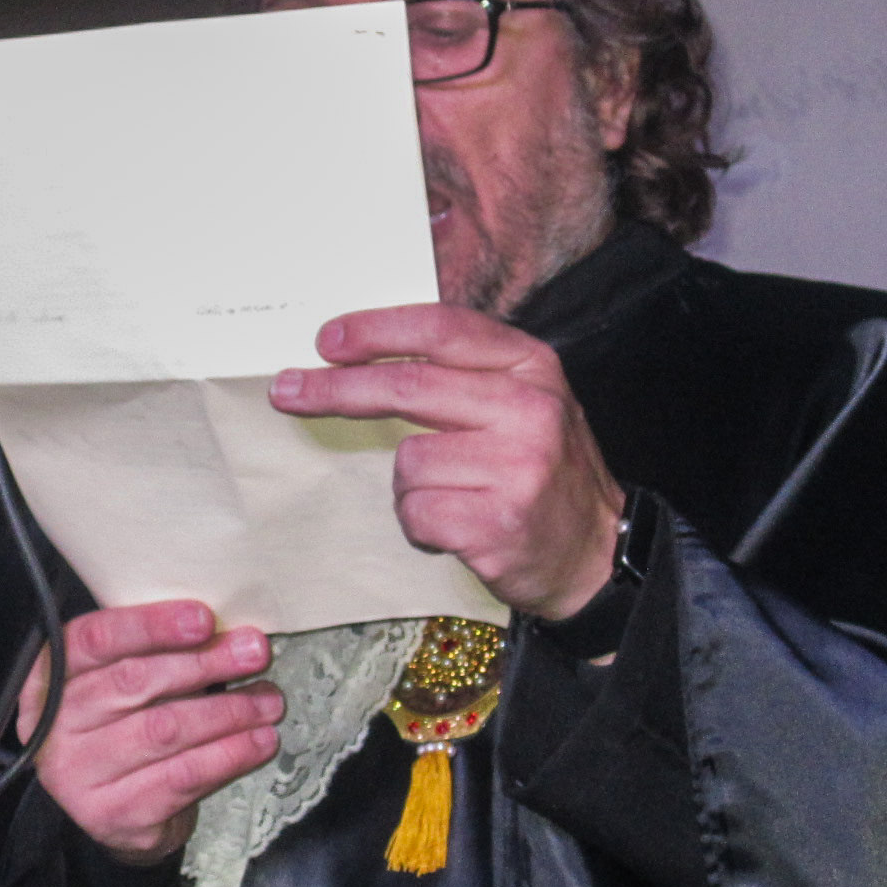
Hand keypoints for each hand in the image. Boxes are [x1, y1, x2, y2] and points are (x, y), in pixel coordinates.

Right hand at [22, 601, 282, 862]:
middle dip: (205, 663)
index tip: (205, 619)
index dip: (151, 626)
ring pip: (164, 731)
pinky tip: (259, 741)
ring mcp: (78, 776)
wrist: (116, 812)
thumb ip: (153, 653)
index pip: (95, 640)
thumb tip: (228, 631)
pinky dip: (229, 755)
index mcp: (49, 678)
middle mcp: (53, 727)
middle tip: (254, 652)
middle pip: (134, 683)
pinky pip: (182, 777)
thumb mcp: (122, 683)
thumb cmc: (125, 728)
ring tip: (268, 700)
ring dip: (228, 711)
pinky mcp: (114, 815)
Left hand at [269, 303, 623, 616]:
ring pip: (407, 461)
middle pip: (408, 387)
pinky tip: (456, 528)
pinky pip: (415, 511)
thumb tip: (367, 352)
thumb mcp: (523, 403)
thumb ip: (465, 373)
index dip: (377, 330)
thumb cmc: (543, 474)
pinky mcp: (497, 521)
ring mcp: (516, 466)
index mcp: (532, 366)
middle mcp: (529, 408)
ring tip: (453, 498)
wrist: (597, 557)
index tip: (326, 340)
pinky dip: (420, 524)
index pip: (442, 329)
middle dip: (336, 390)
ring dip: (410, 487)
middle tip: (288, 391)